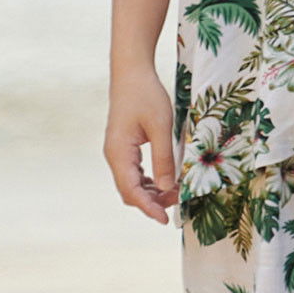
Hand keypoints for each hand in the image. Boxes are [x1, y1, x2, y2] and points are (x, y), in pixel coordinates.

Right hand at [102, 62, 180, 223]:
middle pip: (130, 191)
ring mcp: (118, 152)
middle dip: (153, 201)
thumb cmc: (146, 95)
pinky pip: (134, 173)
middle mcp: (114, 156)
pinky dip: (149, 181)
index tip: (166, 219)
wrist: (132, 72)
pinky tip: (167, 180)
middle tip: (179, 200)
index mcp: (119, 153)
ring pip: (132, 184)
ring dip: (152, 192)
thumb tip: (167, 188)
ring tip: (177, 191)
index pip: (131, 191)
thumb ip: (164, 159)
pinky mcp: (124, 147)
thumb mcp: (160, 127)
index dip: (148, 208)